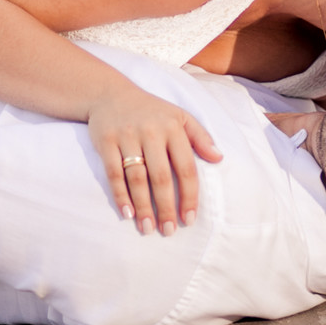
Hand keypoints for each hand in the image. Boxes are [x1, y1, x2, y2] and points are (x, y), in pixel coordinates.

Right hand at [88, 85, 221, 235]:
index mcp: (174, 128)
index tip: (189, 219)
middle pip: (161, 177)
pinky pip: (113, 173)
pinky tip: (127, 213)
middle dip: (166, 206)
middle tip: (169, 231)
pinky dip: (120, 194)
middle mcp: (151, 132)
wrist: (110, 94)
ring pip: (137, 178)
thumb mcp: (180, 116)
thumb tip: (219, 158)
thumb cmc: (151, 111)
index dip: (189, 196)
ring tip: (148, 228)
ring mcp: (127, 136)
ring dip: (143, 206)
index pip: (186, 167)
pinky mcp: (106, 141)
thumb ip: (200, 137)